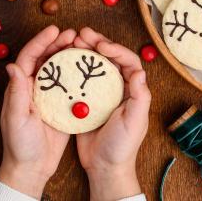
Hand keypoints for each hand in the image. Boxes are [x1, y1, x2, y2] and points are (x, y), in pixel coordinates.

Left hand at [0, 26, 75, 197]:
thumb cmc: (19, 145)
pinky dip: (77, 73)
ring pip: (58, 68)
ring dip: (68, 55)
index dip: (41, 41)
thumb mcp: (17, 118)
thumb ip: (17, 92)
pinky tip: (88, 68)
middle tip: (74, 34)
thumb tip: (13, 65)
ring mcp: (47, 96)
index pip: (29, 57)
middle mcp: (33, 88)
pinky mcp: (59, 106)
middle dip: (58, 43)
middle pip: (45, 58)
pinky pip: (68, 84)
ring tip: (82, 45)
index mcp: (20, 87)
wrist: (32, 169)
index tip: (55, 29)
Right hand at [73, 27, 150, 200]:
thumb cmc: (122, 147)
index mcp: (133, 89)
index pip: (127, 61)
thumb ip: (139, 97)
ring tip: (71, 41)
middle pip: (109, 57)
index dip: (115, 49)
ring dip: (84, 51)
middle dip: (97, 42)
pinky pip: (80, 78)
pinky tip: (62, 60)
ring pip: (94, 64)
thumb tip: (139, 72)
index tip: (100, 45)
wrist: (104, 167)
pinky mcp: (87, 99)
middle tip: (82, 34)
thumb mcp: (134, 122)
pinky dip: (72, 67)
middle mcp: (118, 87)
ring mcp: (102, 92)